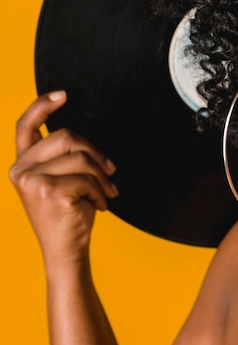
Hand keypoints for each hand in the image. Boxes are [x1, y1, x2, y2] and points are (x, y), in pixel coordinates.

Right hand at [10, 91, 118, 264]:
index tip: (63, 95)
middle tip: (110, 172)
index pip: (25, 126)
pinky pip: (88, 177)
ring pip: (82, 157)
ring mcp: (31, 181)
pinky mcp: (49, 191)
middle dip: (95, 151)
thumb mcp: (60, 180)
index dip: (42, 106)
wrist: (67, 250)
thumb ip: (62, 157)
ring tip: (106, 192)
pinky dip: (102, 190)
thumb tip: (81, 137)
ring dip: (102, 176)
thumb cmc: (69, 213)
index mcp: (23, 164)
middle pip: (67, 135)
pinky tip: (100, 205)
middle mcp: (20, 170)